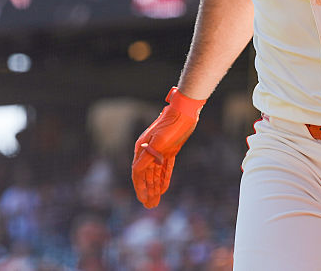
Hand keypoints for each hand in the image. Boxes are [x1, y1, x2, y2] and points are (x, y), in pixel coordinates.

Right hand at [131, 87, 205, 207]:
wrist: (185, 112)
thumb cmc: (171, 125)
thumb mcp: (158, 142)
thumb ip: (148, 156)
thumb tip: (135, 171)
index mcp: (141, 149)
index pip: (137, 172)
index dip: (140, 187)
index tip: (142, 200)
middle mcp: (148, 151)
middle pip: (146, 175)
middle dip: (148, 191)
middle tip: (150, 207)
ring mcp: (159, 151)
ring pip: (155, 173)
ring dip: (155, 187)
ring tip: (155, 202)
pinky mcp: (169, 151)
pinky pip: (165, 168)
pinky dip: (164, 178)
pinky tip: (163, 189)